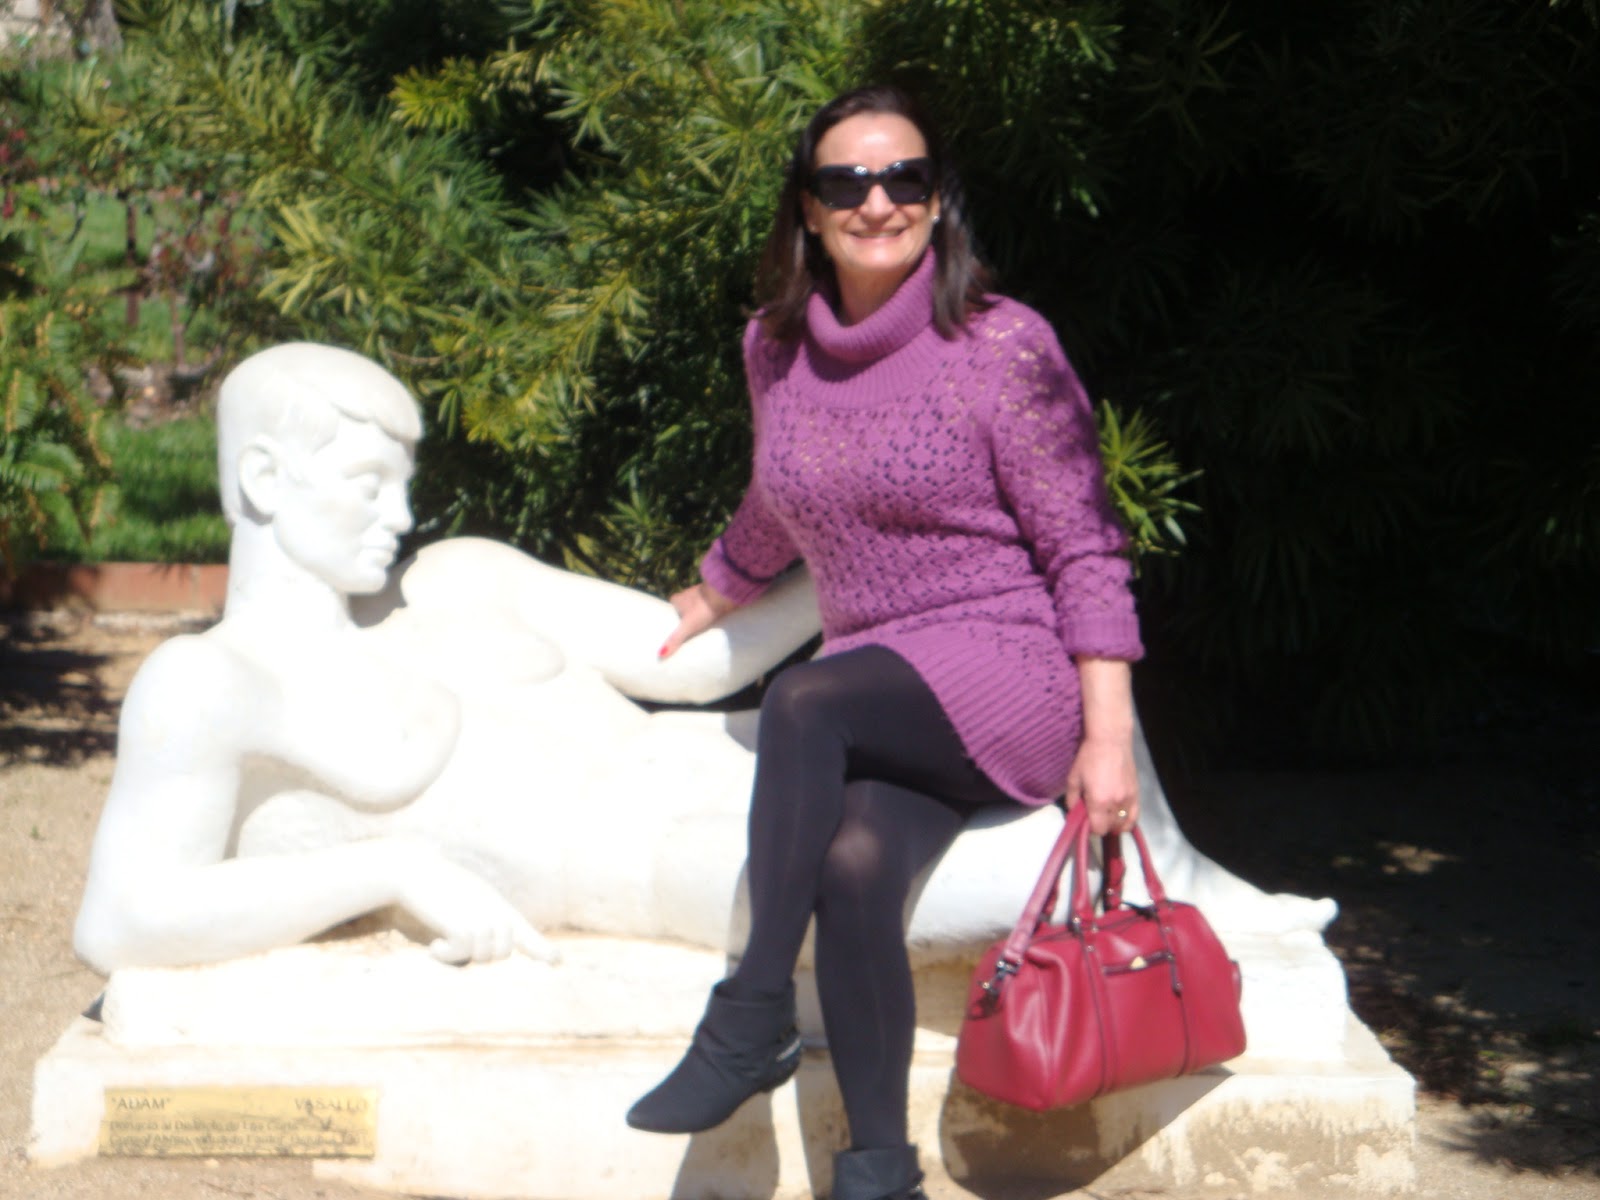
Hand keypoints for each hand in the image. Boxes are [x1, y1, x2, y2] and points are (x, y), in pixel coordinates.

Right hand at [397, 850, 559, 965]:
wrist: (413, 872)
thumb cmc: (433, 887)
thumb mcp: (463, 898)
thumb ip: (479, 919)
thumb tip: (488, 947)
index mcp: (496, 904)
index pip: (522, 929)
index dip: (540, 948)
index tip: (556, 961)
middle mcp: (496, 912)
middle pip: (502, 953)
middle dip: (480, 954)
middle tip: (454, 941)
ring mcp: (484, 919)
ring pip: (483, 956)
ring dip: (460, 953)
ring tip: (442, 938)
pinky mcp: (466, 928)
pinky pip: (462, 956)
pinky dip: (446, 955)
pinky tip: (433, 944)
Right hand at [658, 581, 735, 659]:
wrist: (724, 594)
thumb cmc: (703, 608)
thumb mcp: (687, 627)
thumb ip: (675, 639)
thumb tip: (661, 655)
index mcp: (677, 599)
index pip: (670, 610)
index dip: (670, 620)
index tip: (670, 631)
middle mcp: (687, 595)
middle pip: (683, 611)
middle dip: (684, 621)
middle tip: (684, 636)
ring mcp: (701, 597)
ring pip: (696, 610)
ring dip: (697, 619)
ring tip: (696, 634)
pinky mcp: (713, 599)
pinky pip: (708, 610)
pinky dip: (708, 617)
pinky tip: (710, 626)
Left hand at [1064, 733, 1138, 836]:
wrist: (1111, 741)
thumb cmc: (1089, 757)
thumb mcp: (1073, 778)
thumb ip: (1072, 799)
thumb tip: (1074, 813)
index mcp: (1098, 801)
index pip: (1098, 829)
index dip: (1091, 829)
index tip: (1086, 821)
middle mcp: (1115, 803)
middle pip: (1110, 828)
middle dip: (1101, 826)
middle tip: (1094, 817)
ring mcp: (1128, 799)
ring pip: (1123, 824)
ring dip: (1113, 824)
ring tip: (1106, 817)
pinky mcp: (1136, 794)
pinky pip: (1135, 817)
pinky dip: (1128, 822)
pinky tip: (1121, 821)